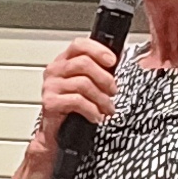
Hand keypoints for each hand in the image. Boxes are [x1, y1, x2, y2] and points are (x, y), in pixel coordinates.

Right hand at [32, 36, 119, 160]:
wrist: (57, 133)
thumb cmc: (74, 108)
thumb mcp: (88, 85)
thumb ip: (101, 70)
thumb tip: (127, 60)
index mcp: (64, 62)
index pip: (79, 45)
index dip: (98, 50)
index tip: (113, 61)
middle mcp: (55, 71)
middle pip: (84, 63)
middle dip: (105, 78)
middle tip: (113, 91)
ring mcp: (51, 86)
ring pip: (83, 84)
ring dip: (102, 98)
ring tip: (107, 108)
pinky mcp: (50, 102)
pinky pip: (78, 101)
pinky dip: (92, 110)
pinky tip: (96, 116)